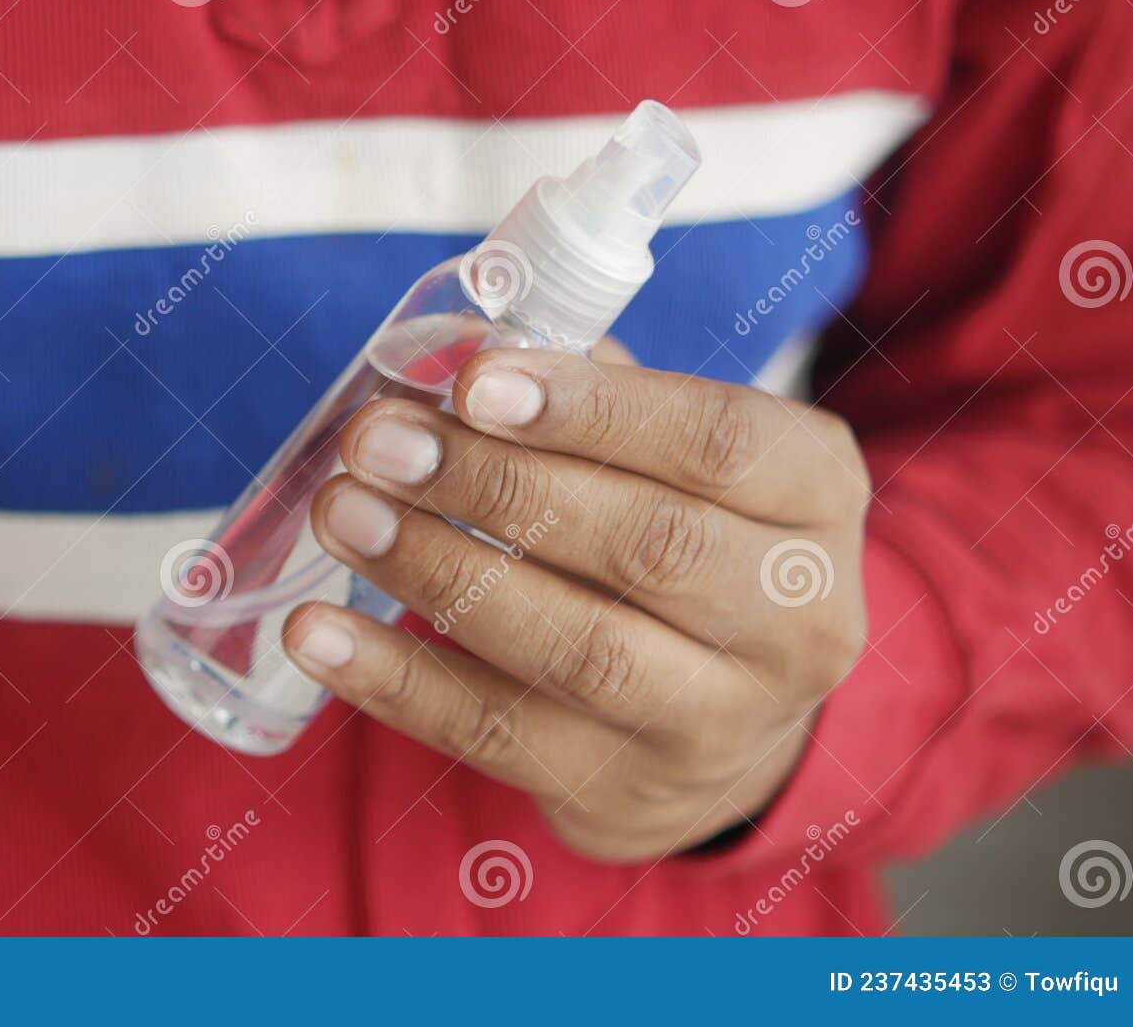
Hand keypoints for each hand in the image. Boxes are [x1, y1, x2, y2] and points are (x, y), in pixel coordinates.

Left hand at [283, 346, 869, 861]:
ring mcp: (716, 719)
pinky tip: (317, 632)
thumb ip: (585, 391)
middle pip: (646, 546)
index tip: (473, 382)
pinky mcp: (621, 790)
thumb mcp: (676, 454)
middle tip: (378, 441)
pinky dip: (396, 680)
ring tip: (342, 512)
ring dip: (438, 571)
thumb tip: (449, 343)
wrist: (727, 721)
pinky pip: (496, 732)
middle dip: (495, 486)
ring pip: (574, 647)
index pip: (718, 443)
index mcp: (815, 495)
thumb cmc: (686, 542)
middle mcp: (794, 618)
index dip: (592, 410)